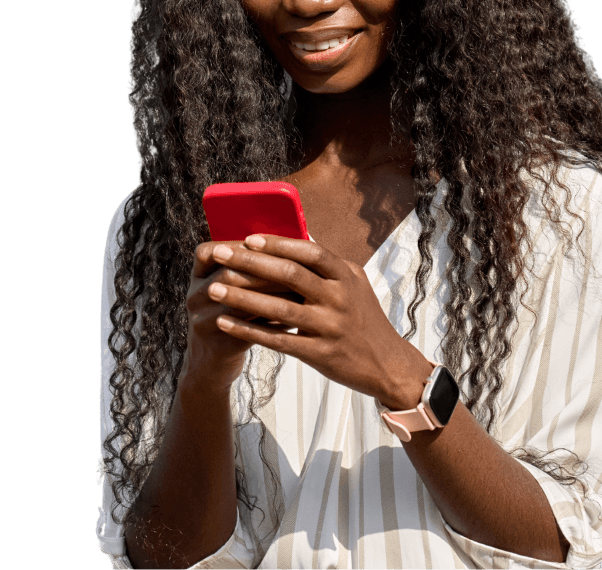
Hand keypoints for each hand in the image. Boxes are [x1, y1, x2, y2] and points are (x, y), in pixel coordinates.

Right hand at [182, 240, 301, 393]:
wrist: (212, 359)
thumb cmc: (234, 311)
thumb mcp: (234, 285)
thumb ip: (256, 264)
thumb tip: (300, 244)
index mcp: (199, 274)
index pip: (218, 250)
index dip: (249, 249)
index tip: (283, 247)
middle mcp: (195, 295)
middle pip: (229, 275)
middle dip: (266, 272)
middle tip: (299, 270)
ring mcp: (202, 321)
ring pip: (239, 304)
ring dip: (271, 296)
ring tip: (300, 293)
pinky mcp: (218, 345)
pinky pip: (247, 332)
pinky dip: (272, 324)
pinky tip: (294, 320)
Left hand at [206, 234, 432, 407]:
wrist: (388, 364)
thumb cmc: (365, 319)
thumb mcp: (356, 285)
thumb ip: (329, 265)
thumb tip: (298, 239)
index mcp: (347, 276)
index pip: (310, 252)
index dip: (279, 244)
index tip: (250, 237)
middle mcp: (339, 298)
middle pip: (289, 276)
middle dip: (250, 263)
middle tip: (220, 254)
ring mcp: (329, 327)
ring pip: (278, 309)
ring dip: (242, 297)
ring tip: (213, 287)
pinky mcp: (319, 354)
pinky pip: (277, 341)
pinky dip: (249, 330)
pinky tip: (225, 322)